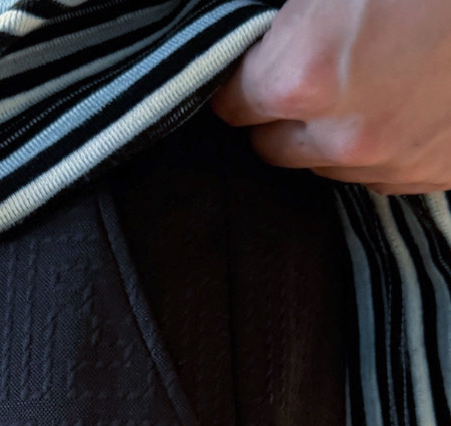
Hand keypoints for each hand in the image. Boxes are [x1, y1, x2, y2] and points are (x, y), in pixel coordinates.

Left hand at [212, 0, 450, 194]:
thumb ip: (296, 10)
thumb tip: (265, 24)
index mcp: (304, 75)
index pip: (231, 102)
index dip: (241, 74)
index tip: (254, 55)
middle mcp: (343, 136)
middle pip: (271, 145)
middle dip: (278, 109)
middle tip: (307, 62)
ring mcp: (393, 162)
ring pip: (324, 164)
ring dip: (328, 130)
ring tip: (366, 73)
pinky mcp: (436, 173)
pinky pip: (379, 172)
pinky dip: (380, 141)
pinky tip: (405, 94)